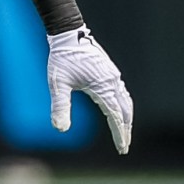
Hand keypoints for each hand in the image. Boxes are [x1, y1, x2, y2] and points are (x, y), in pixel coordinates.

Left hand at [48, 27, 132, 153]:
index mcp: (103, 87)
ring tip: (123, 132)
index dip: (119, 134)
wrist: (68, 34)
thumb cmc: (61, 59)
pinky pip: (121, 92)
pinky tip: (118, 111)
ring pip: (126, 101)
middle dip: (126, 129)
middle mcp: (113, 81)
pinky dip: (123, 106)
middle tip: (124, 146)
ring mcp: (113, 75)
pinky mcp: (110, 71)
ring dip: (126, 118)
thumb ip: (60, 107)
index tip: (122, 149)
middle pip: (126, 111)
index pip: (116, 116)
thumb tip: (60, 130)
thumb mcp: (58, 84)